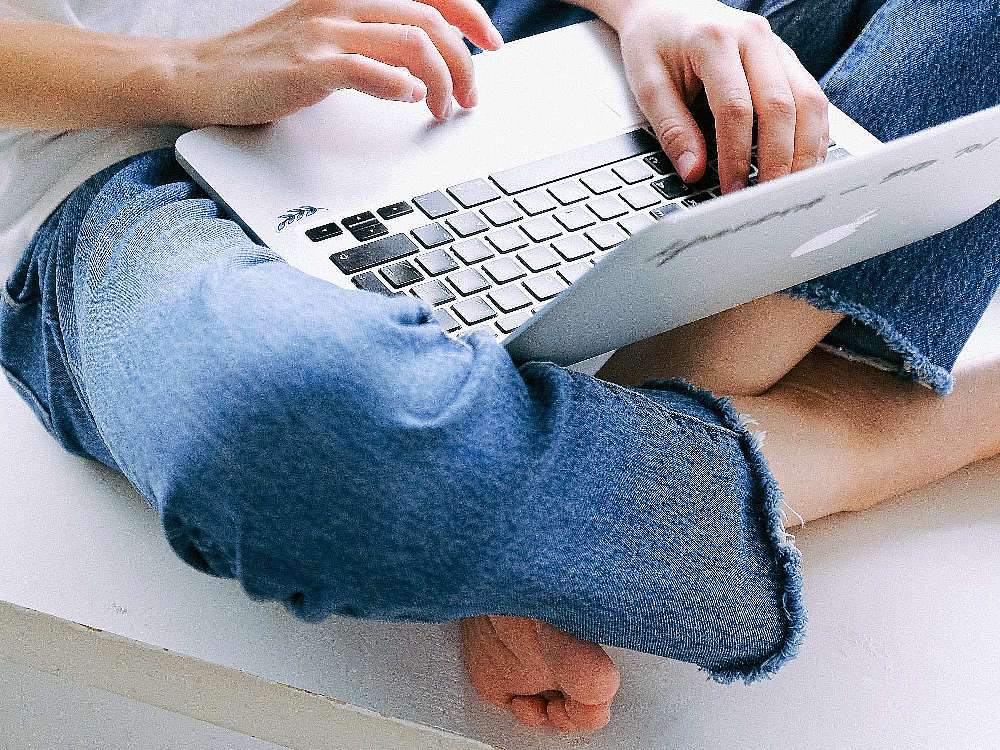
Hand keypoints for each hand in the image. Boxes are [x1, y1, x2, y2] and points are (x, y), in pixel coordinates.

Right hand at [173, 0, 503, 126]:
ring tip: (443, 109)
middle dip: (464, 62)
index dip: (470, 15)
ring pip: (411, 43)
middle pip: (430, 20)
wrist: (203, 75)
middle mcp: (343, 3)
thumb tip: (428, 64)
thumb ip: (375, 41)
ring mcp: (325, 32)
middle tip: (471, 96)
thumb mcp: (330, 38)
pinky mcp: (308, 66)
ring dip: (441, 81)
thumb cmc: (269, 65)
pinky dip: (398, 87)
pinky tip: (409, 100)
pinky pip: (368, 70)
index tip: (492, 44)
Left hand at [611, 0, 828, 192]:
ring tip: (788, 187)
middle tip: (765, 197)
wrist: (665, 5)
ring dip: (804, 150)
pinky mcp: (786, 58)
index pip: (735, 108)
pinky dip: (812, 134)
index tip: (731, 189)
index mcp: (715, 39)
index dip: (736, 155)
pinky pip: (812, 97)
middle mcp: (754, 37)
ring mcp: (776, 46)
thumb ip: (672, 128)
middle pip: (782, 106)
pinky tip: (801, 162)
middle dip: (777, 159)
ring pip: (809, 101)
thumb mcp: (648, 83)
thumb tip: (694, 171)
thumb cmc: (654, 41)